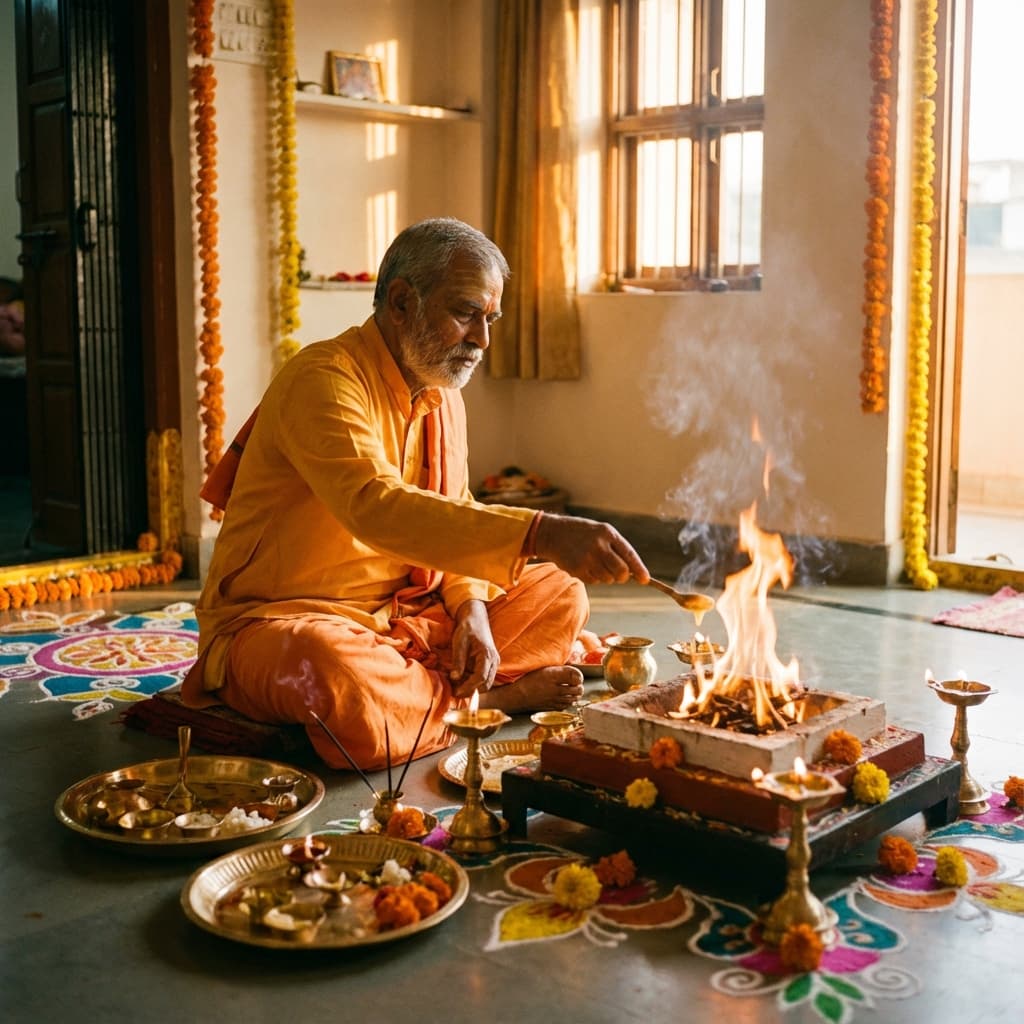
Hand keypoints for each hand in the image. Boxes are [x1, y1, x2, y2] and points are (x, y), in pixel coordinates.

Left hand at [448, 599, 498, 697]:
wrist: (476, 617)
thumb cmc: (467, 627)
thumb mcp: (459, 642)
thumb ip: (458, 660)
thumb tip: (454, 678)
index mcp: (487, 655)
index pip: (481, 678)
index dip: (469, 687)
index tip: (456, 691)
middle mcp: (494, 661)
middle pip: (486, 684)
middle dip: (471, 690)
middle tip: (455, 691)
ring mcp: (493, 663)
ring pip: (486, 683)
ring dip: (473, 687)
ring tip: (457, 685)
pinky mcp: (490, 663)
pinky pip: (484, 678)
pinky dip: (474, 682)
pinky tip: (462, 679)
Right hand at [533, 513, 649, 584]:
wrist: (553, 533)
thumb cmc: (582, 533)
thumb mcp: (602, 532)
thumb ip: (617, 548)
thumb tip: (634, 571)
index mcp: (608, 533)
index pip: (629, 555)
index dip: (639, 569)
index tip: (645, 580)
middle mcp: (599, 546)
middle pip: (621, 572)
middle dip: (622, 576)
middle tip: (618, 575)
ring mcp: (587, 558)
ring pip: (608, 579)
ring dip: (606, 576)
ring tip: (595, 563)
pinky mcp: (577, 569)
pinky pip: (594, 581)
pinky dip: (593, 577)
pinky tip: (585, 565)